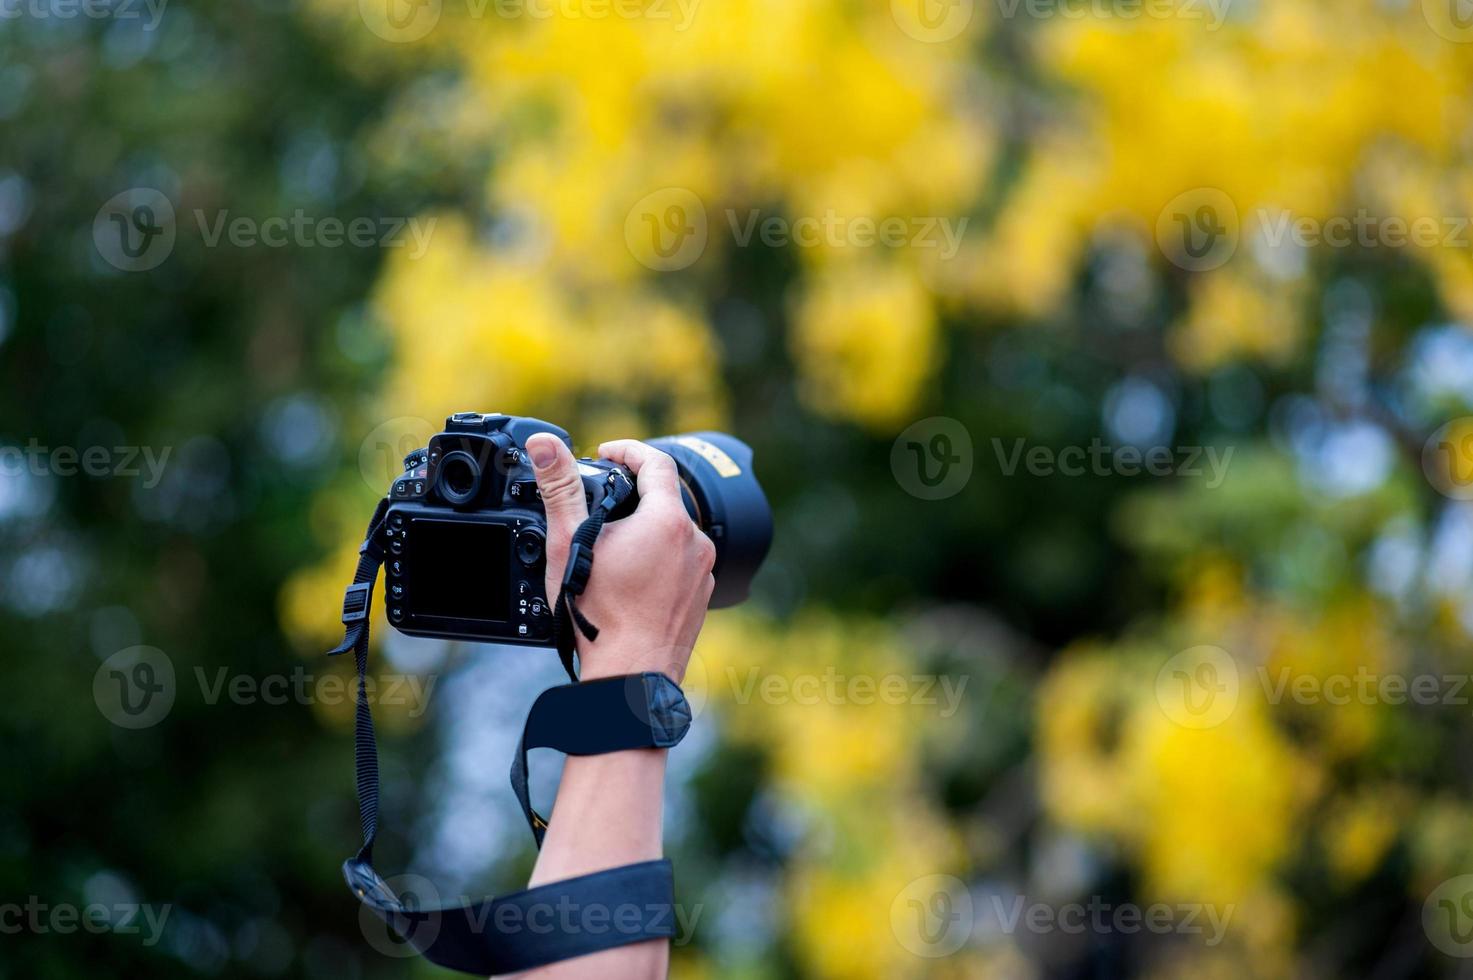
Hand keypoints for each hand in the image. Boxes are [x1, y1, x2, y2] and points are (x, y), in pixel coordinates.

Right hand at [525, 433, 715, 681]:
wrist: (629, 674)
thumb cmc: (600, 615)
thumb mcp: (570, 544)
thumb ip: (560, 488)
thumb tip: (545, 445)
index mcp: (668, 521)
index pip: (656, 462)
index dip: (628, 451)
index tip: (607, 454)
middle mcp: (695, 542)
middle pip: (665, 500)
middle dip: (633, 496)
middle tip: (599, 507)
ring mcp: (703, 572)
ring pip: (673, 534)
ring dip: (646, 531)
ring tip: (611, 549)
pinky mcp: (701, 596)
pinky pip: (681, 564)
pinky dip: (658, 561)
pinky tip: (631, 579)